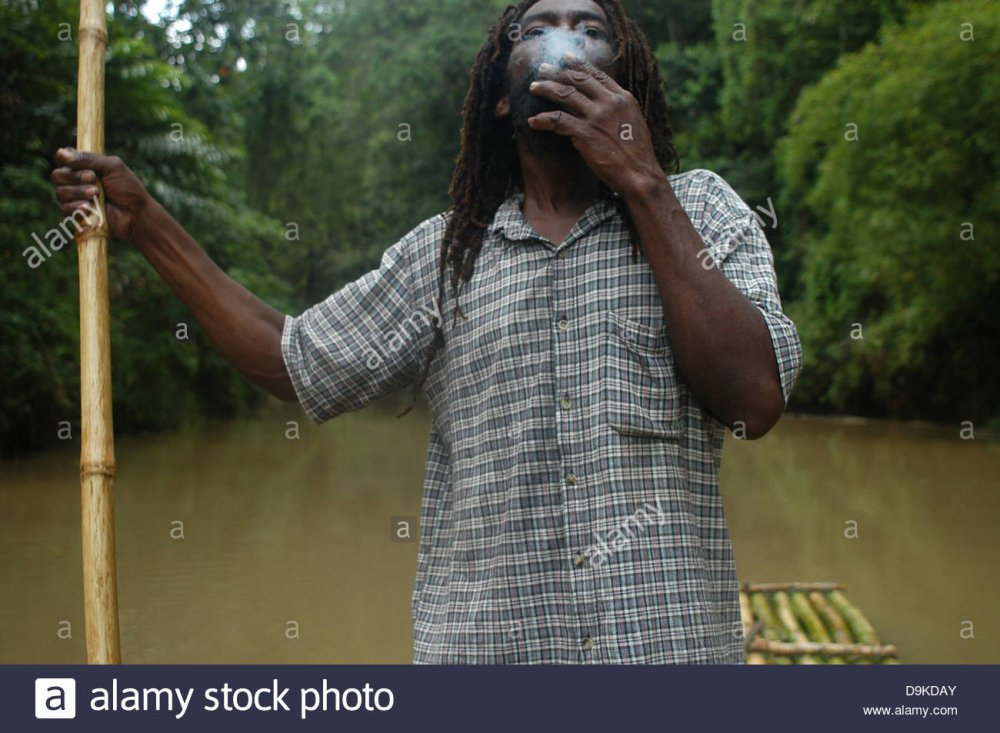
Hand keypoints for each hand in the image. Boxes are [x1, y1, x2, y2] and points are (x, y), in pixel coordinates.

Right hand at [50, 148, 151, 241]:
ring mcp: (75, 199)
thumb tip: (62, 153)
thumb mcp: (112, 166)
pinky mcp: (77, 215)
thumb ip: (89, 158)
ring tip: (97, 194)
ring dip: (79, 192)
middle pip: (57, 176)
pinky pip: (64, 209)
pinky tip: (90, 208)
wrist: (136, 213)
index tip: (72, 162)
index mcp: (83, 166)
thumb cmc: (128, 188)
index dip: (64, 159)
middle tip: (94, 179)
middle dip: (75, 177)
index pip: (61, 158)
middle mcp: (75, 181)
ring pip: (60, 193)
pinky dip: (77, 207)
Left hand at [526, 52, 662, 196]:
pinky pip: (558, 120)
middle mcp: (610, 102)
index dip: (579, 64)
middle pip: (579, 80)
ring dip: (547, 89)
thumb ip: (618, 110)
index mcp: (623, 98)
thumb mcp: (634, 122)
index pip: (598, 75)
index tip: (565, 56)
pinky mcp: (586, 133)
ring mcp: (597, 116)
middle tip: (543, 68)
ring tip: (533, 87)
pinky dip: (543, 119)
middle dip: (558, 72)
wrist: (639, 174)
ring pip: (566, 94)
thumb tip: (602, 105)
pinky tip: (532, 121)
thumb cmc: (637, 155)